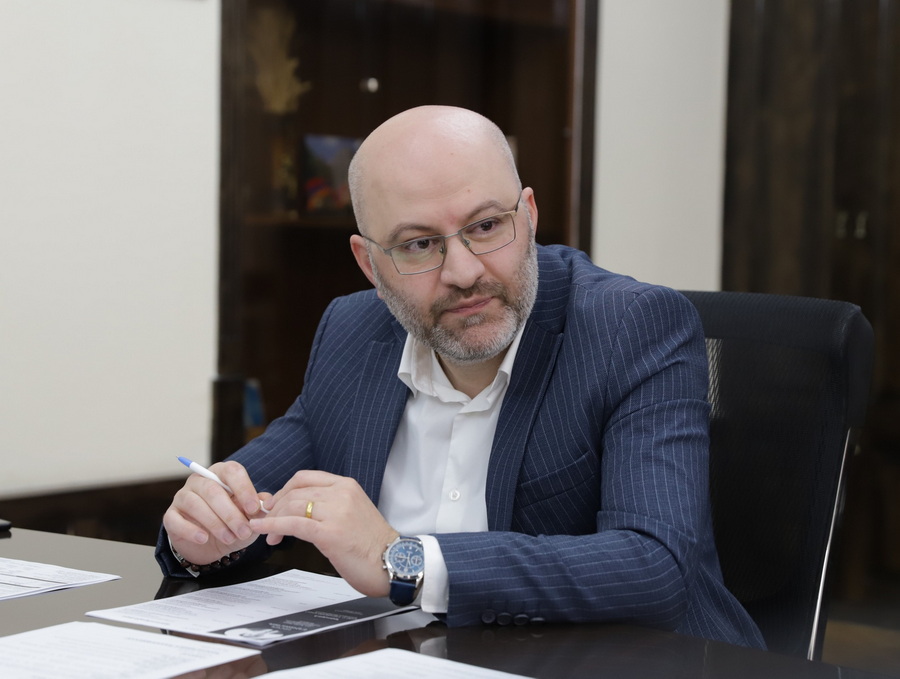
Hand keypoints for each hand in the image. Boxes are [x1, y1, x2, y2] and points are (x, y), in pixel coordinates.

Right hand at [163, 461, 271, 566]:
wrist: (211, 545)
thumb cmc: (233, 523)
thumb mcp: (249, 516)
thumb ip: (258, 508)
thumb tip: (267, 502)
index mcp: (221, 474)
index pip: (232, 471)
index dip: (244, 489)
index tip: (254, 508)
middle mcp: (200, 481)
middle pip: (213, 490)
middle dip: (231, 513)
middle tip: (244, 531)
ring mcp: (182, 496)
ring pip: (196, 504)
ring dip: (215, 523)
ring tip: (229, 538)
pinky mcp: (171, 515)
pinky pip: (176, 520)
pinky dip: (191, 530)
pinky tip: (203, 538)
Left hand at [248, 470, 397, 597]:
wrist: (394, 563)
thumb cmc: (373, 545)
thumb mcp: (351, 514)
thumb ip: (327, 507)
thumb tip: (296, 508)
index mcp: (346, 486)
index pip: (305, 478)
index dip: (283, 490)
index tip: (274, 504)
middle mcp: (341, 494)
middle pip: (295, 491)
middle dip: (275, 508)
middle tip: (267, 523)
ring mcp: (336, 512)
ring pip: (292, 506)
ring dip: (273, 521)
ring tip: (269, 536)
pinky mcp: (330, 532)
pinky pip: (294, 525)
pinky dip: (274, 527)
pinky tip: (265, 532)